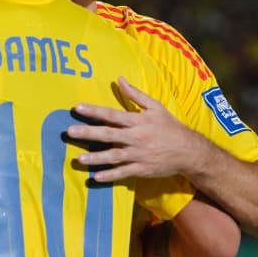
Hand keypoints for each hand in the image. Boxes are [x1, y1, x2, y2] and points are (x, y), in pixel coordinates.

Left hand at [67, 77, 203, 181]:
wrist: (188, 151)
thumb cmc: (169, 126)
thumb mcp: (155, 107)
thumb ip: (135, 95)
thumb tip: (120, 79)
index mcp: (137, 121)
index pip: (112, 114)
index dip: (94, 111)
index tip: (77, 108)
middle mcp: (136, 137)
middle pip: (108, 135)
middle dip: (88, 133)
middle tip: (69, 132)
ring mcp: (138, 155)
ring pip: (113, 156)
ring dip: (96, 158)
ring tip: (79, 159)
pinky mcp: (141, 169)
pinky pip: (123, 172)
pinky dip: (110, 175)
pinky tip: (96, 177)